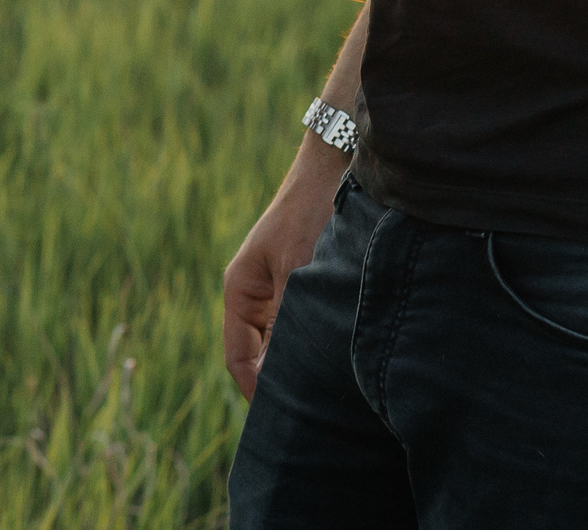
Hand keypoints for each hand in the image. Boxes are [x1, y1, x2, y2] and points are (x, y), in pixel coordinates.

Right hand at [222, 144, 346, 397]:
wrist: (340, 164)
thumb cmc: (312, 214)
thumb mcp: (299, 273)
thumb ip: (289, 324)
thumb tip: (287, 377)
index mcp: (241, 292)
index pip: (239, 362)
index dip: (259, 395)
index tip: (285, 422)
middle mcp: (258, 295)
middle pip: (263, 357)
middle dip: (284, 383)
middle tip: (317, 414)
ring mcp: (282, 289)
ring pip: (288, 343)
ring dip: (306, 362)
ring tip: (336, 391)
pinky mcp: (308, 284)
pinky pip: (307, 326)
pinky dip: (321, 343)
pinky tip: (347, 358)